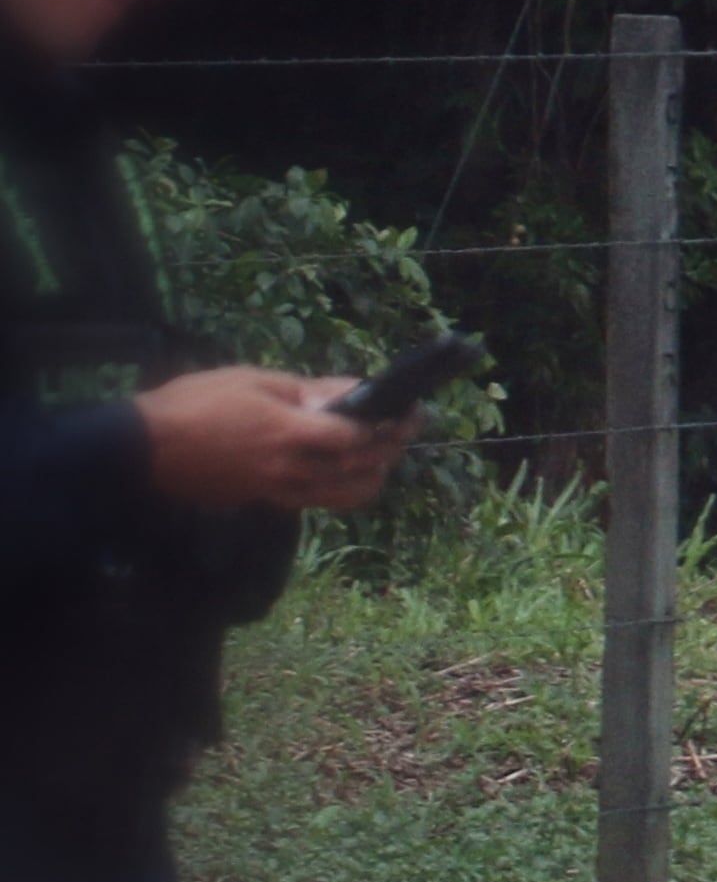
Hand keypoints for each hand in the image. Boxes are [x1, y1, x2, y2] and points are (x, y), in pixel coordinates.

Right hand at [134, 368, 412, 512]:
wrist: (142, 448)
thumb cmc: (193, 403)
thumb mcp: (251, 380)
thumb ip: (304, 390)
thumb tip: (347, 392)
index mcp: (287, 434)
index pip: (356, 437)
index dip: (388, 425)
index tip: (409, 411)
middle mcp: (290, 470)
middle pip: (360, 468)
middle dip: (393, 448)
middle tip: (410, 428)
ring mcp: (277, 491)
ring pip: (345, 495)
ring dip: (373, 475)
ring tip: (385, 453)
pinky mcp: (265, 501)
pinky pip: (318, 500)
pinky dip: (342, 487)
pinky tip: (345, 467)